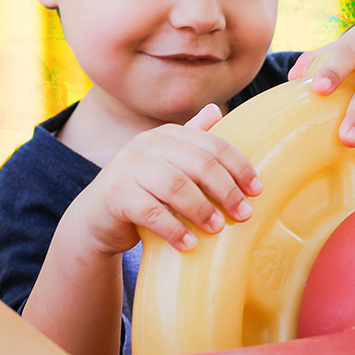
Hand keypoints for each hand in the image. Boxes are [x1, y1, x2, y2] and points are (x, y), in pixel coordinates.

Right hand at [74, 104, 262, 254]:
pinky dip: (174, 229)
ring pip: (176, 186)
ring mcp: (128, 167)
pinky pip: (151, 212)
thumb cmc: (142, 191)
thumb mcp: (167, 162)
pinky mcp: (115, 195)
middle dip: (226, 190)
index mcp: (167, 135)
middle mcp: (146, 144)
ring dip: (202, 209)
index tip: (256, 191)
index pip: (212, 145)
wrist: (97, 217)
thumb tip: (216, 110)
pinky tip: (189, 244)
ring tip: (217, 228)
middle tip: (243, 214)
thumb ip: (191, 140)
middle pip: (198, 164)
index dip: (238, 167)